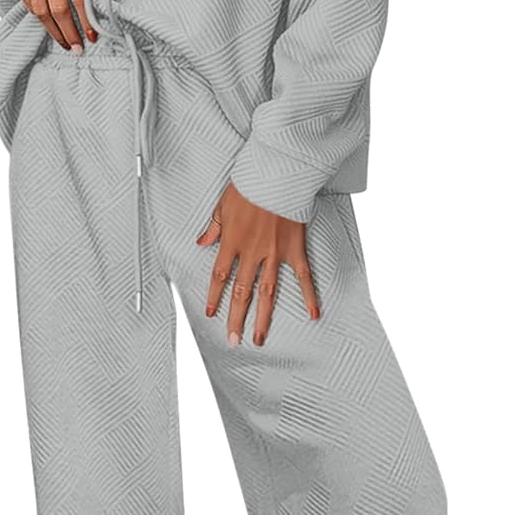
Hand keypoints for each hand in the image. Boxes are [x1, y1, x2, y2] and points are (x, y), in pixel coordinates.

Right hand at [7, 0, 96, 49]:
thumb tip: (101, 5)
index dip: (86, 20)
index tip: (92, 37)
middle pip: (59, 9)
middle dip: (70, 33)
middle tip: (78, 49)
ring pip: (42, 12)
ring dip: (55, 32)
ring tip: (66, 44)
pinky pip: (30, 5)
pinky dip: (41, 19)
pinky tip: (51, 27)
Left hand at [197, 182, 319, 346]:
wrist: (277, 173)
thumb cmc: (249, 184)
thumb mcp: (223, 204)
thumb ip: (213, 227)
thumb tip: (201, 242)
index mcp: (232, 242)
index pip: (220, 277)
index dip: (214, 297)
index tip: (211, 315)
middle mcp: (252, 252)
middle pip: (242, 292)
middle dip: (236, 319)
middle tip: (233, 341)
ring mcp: (274, 253)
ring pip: (267, 292)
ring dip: (263, 317)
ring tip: (259, 338)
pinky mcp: (295, 249)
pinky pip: (303, 276)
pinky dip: (309, 295)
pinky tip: (313, 313)